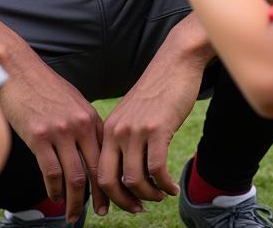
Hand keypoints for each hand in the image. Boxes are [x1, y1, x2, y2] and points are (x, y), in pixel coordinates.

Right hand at [0, 53, 107, 220]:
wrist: (18, 68)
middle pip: (97, 171)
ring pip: (75, 177)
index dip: (114, 181)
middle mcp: (80, 125)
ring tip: (71, 214)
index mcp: (90, 118)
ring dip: (74, 201)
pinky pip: (51, 172)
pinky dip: (54, 190)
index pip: (108, 157)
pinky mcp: (39, 136)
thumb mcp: (73, 101)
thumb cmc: (44, 86)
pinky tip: (54, 197)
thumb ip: (84, 125)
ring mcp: (60, 131)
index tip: (117, 198)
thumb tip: (90, 152)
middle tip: (102, 214)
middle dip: (102, 197)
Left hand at [97, 36, 203, 211]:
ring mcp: (135, 130)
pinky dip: (165, 186)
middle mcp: (117, 130)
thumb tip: (126, 174)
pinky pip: (157, 170)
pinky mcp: (157, 129)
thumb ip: (125, 138)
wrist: (175, 63)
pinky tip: (172, 187)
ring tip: (160, 194)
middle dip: (122, 202)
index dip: (105, 196)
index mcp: (108, 128)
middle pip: (108, 181)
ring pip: (134, 180)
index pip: (97, 171)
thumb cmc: (157, 92)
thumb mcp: (132, 115)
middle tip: (138, 208)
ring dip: (148, 195)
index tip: (115, 209)